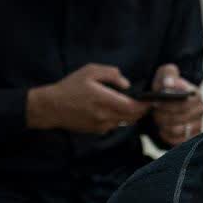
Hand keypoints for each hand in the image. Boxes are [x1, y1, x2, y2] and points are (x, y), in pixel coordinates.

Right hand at [26, 64, 149, 134]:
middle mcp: (104, 115)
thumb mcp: (89, 71)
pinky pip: (115, 125)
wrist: (51, 107)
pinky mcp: (97, 131)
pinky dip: (119, 118)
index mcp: (103, 99)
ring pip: (125, 122)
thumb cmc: (70, 87)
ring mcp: (101, 126)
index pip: (132, 107)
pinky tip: (114, 110)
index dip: (144, 105)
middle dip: (141, 110)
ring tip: (130, 104)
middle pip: (132, 117)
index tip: (151, 100)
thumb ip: (111, 74)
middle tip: (145, 102)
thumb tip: (127, 85)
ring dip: (130, 115)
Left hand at [150, 64, 202, 146]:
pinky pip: (178, 141)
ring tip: (158, 118)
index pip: (185, 102)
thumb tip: (169, 83)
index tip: (156, 101)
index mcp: (196, 94)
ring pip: (178, 130)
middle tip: (155, 110)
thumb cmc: (166, 88)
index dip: (168, 104)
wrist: (166, 101)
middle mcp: (200, 110)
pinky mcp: (192, 137)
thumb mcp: (165, 76)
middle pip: (180, 117)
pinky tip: (162, 128)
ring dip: (163, 125)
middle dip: (162, 114)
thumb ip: (168, 75)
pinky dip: (167, 135)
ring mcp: (198, 124)